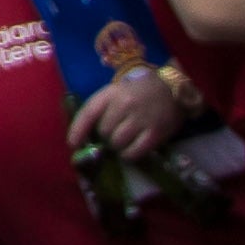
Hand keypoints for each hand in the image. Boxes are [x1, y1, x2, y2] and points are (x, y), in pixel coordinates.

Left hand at [78, 66, 199, 161]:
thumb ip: (103, 109)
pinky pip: (135, 151)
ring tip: (123, 141)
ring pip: (118, 143)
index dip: (78, 130)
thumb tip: (88, 135)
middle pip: (104, 131)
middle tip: (114, 134)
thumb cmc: (139, 92)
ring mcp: (141, 119)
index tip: (73, 144)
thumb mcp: (117, 93)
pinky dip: (130, 155)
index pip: (89, 113)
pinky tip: (131, 150)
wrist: (171, 89)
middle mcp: (125, 105)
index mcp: (111, 94)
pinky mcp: (156, 133)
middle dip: (105, 137)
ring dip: (117, 146)